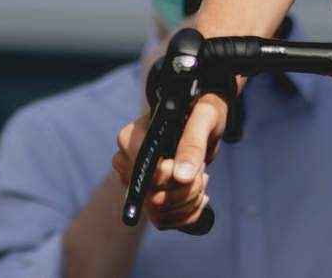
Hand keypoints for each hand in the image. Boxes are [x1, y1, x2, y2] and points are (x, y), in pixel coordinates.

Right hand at [112, 91, 228, 229]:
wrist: (203, 120)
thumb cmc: (201, 110)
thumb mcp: (205, 118)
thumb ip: (192, 144)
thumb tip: (182, 176)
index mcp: (132, 137)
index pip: (144, 174)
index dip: (170, 176)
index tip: (193, 166)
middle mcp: (126, 162)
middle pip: (152, 198)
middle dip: (187, 190)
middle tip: (203, 169)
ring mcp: (135, 182)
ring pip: (158, 213)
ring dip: (190, 202)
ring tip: (201, 178)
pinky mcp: (146, 197)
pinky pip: (163, 221)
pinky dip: (187, 213)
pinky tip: (198, 194)